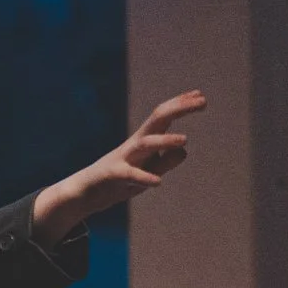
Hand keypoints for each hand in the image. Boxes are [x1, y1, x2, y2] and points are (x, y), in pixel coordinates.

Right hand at [33, 90, 206, 244]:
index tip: (201, 96)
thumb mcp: (148, 171)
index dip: (182, 105)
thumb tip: (183, 150)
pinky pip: (130, 175)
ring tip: (184, 140)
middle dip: (178, 108)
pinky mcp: (114, 176)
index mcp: (144, 141)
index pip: (164, 117)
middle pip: (157, 120)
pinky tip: (157, 182)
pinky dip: (144, 177)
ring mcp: (124, 159)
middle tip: (202, 102)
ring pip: (145, 144)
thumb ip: (166, 161)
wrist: (85, 192)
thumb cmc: (119, 180)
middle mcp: (135, 145)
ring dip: (164, 140)